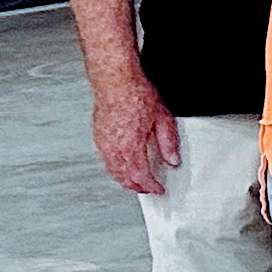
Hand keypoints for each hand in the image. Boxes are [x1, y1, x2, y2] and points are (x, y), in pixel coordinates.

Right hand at [90, 77, 179, 195]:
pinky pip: (106, 161)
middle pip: (124, 178)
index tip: (159, 189)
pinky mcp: (98, 137)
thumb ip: (168, 143)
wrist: (115, 82)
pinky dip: (115, 169)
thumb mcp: (163, 120)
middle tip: (149, 188)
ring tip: (138, 182)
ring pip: (113, 171)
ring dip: (125, 180)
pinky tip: (123, 167)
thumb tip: (173, 160)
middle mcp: (114, 148)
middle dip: (138, 187)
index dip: (151, 186)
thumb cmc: (136, 95)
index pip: (141, 177)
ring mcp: (103, 143)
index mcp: (131, 147)